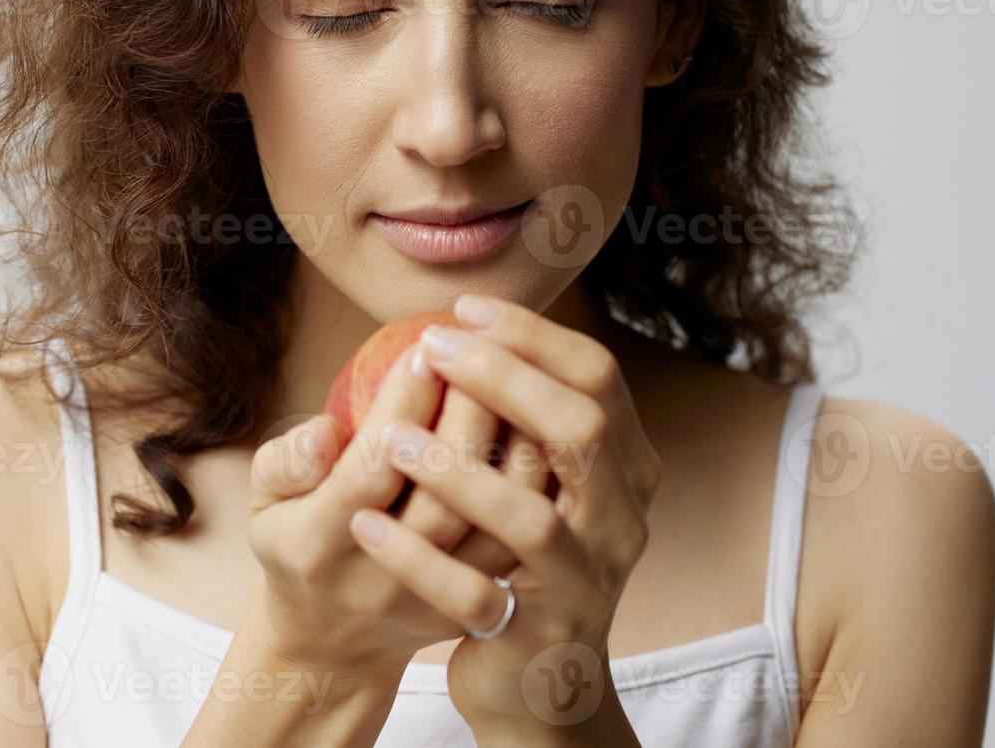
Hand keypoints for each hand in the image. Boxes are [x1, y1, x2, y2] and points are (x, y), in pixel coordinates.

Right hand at [246, 339, 527, 674]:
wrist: (332, 640)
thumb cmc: (296, 542)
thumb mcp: (264, 503)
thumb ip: (286, 460)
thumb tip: (327, 429)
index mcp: (316, 545)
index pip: (371, 469)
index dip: (403, 406)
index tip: (423, 350)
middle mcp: (378, 581)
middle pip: (442, 498)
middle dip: (468, 413)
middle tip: (481, 351)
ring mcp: (432, 601)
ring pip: (490, 523)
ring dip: (511, 445)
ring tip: (516, 381)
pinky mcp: (475, 606)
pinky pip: (517, 541)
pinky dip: (535, 484)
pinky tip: (538, 430)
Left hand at [345, 295, 662, 737]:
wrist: (538, 683)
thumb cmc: (526, 561)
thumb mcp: (545, 483)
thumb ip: (532, 417)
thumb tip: (479, 327)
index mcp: (626, 471)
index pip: (598, 378)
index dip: (533, 336)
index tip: (464, 310)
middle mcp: (621, 523)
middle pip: (579, 429)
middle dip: (502, 378)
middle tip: (430, 347)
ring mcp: (585, 584)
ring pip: (530, 518)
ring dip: (456, 469)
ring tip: (390, 437)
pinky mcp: (535, 636)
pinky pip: (474, 595)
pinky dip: (416, 559)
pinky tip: (367, 524)